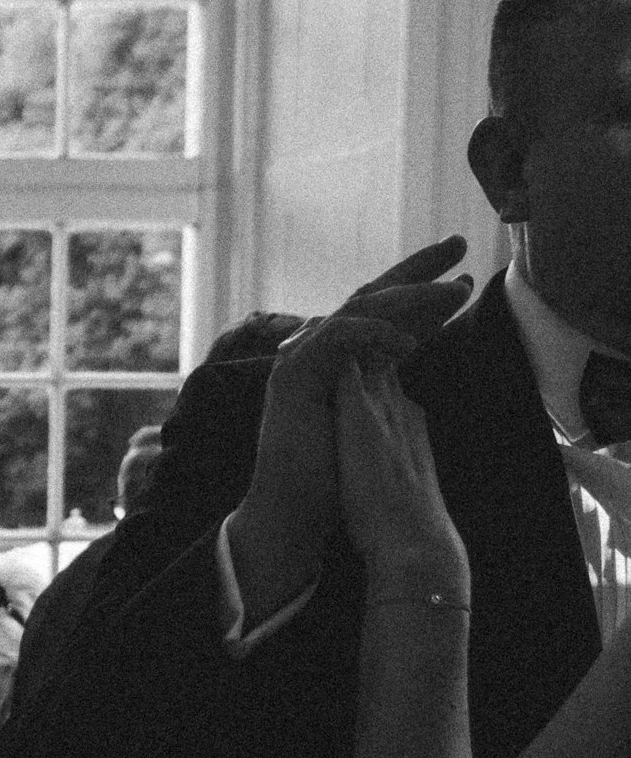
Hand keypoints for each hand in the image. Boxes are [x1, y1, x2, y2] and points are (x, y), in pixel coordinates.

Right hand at [229, 238, 469, 625]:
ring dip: (407, 297)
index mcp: (344, 360)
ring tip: (450, 293)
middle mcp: (321, 351)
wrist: (297, 511)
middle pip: (372, 294)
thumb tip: (414, 348)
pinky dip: (372, 335)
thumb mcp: (375, 415)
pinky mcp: (292, 376)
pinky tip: (407, 342)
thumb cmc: (335, 477)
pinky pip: (336, 338)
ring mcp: (302, 359)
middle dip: (418, 269)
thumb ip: (385, 378)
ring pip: (357, 308)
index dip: (425, 291)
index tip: (466, 275)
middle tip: (458, 245)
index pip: (386, 312)